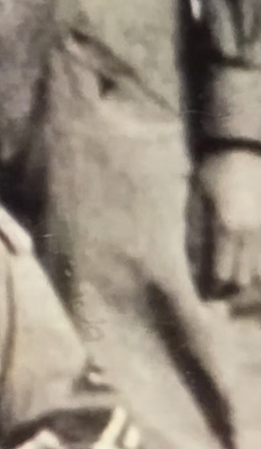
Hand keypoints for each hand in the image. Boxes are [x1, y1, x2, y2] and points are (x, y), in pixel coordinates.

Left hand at [198, 147, 260, 302]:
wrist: (238, 152)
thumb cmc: (209, 178)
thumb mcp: (193, 206)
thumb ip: (195, 238)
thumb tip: (194, 269)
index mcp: (226, 230)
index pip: (221, 275)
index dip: (211, 291)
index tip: (201, 296)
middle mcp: (249, 234)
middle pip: (241, 279)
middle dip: (226, 291)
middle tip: (211, 292)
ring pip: (257, 271)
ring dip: (241, 279)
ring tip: (224, 281)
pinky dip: (253, 265)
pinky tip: (240, 265)